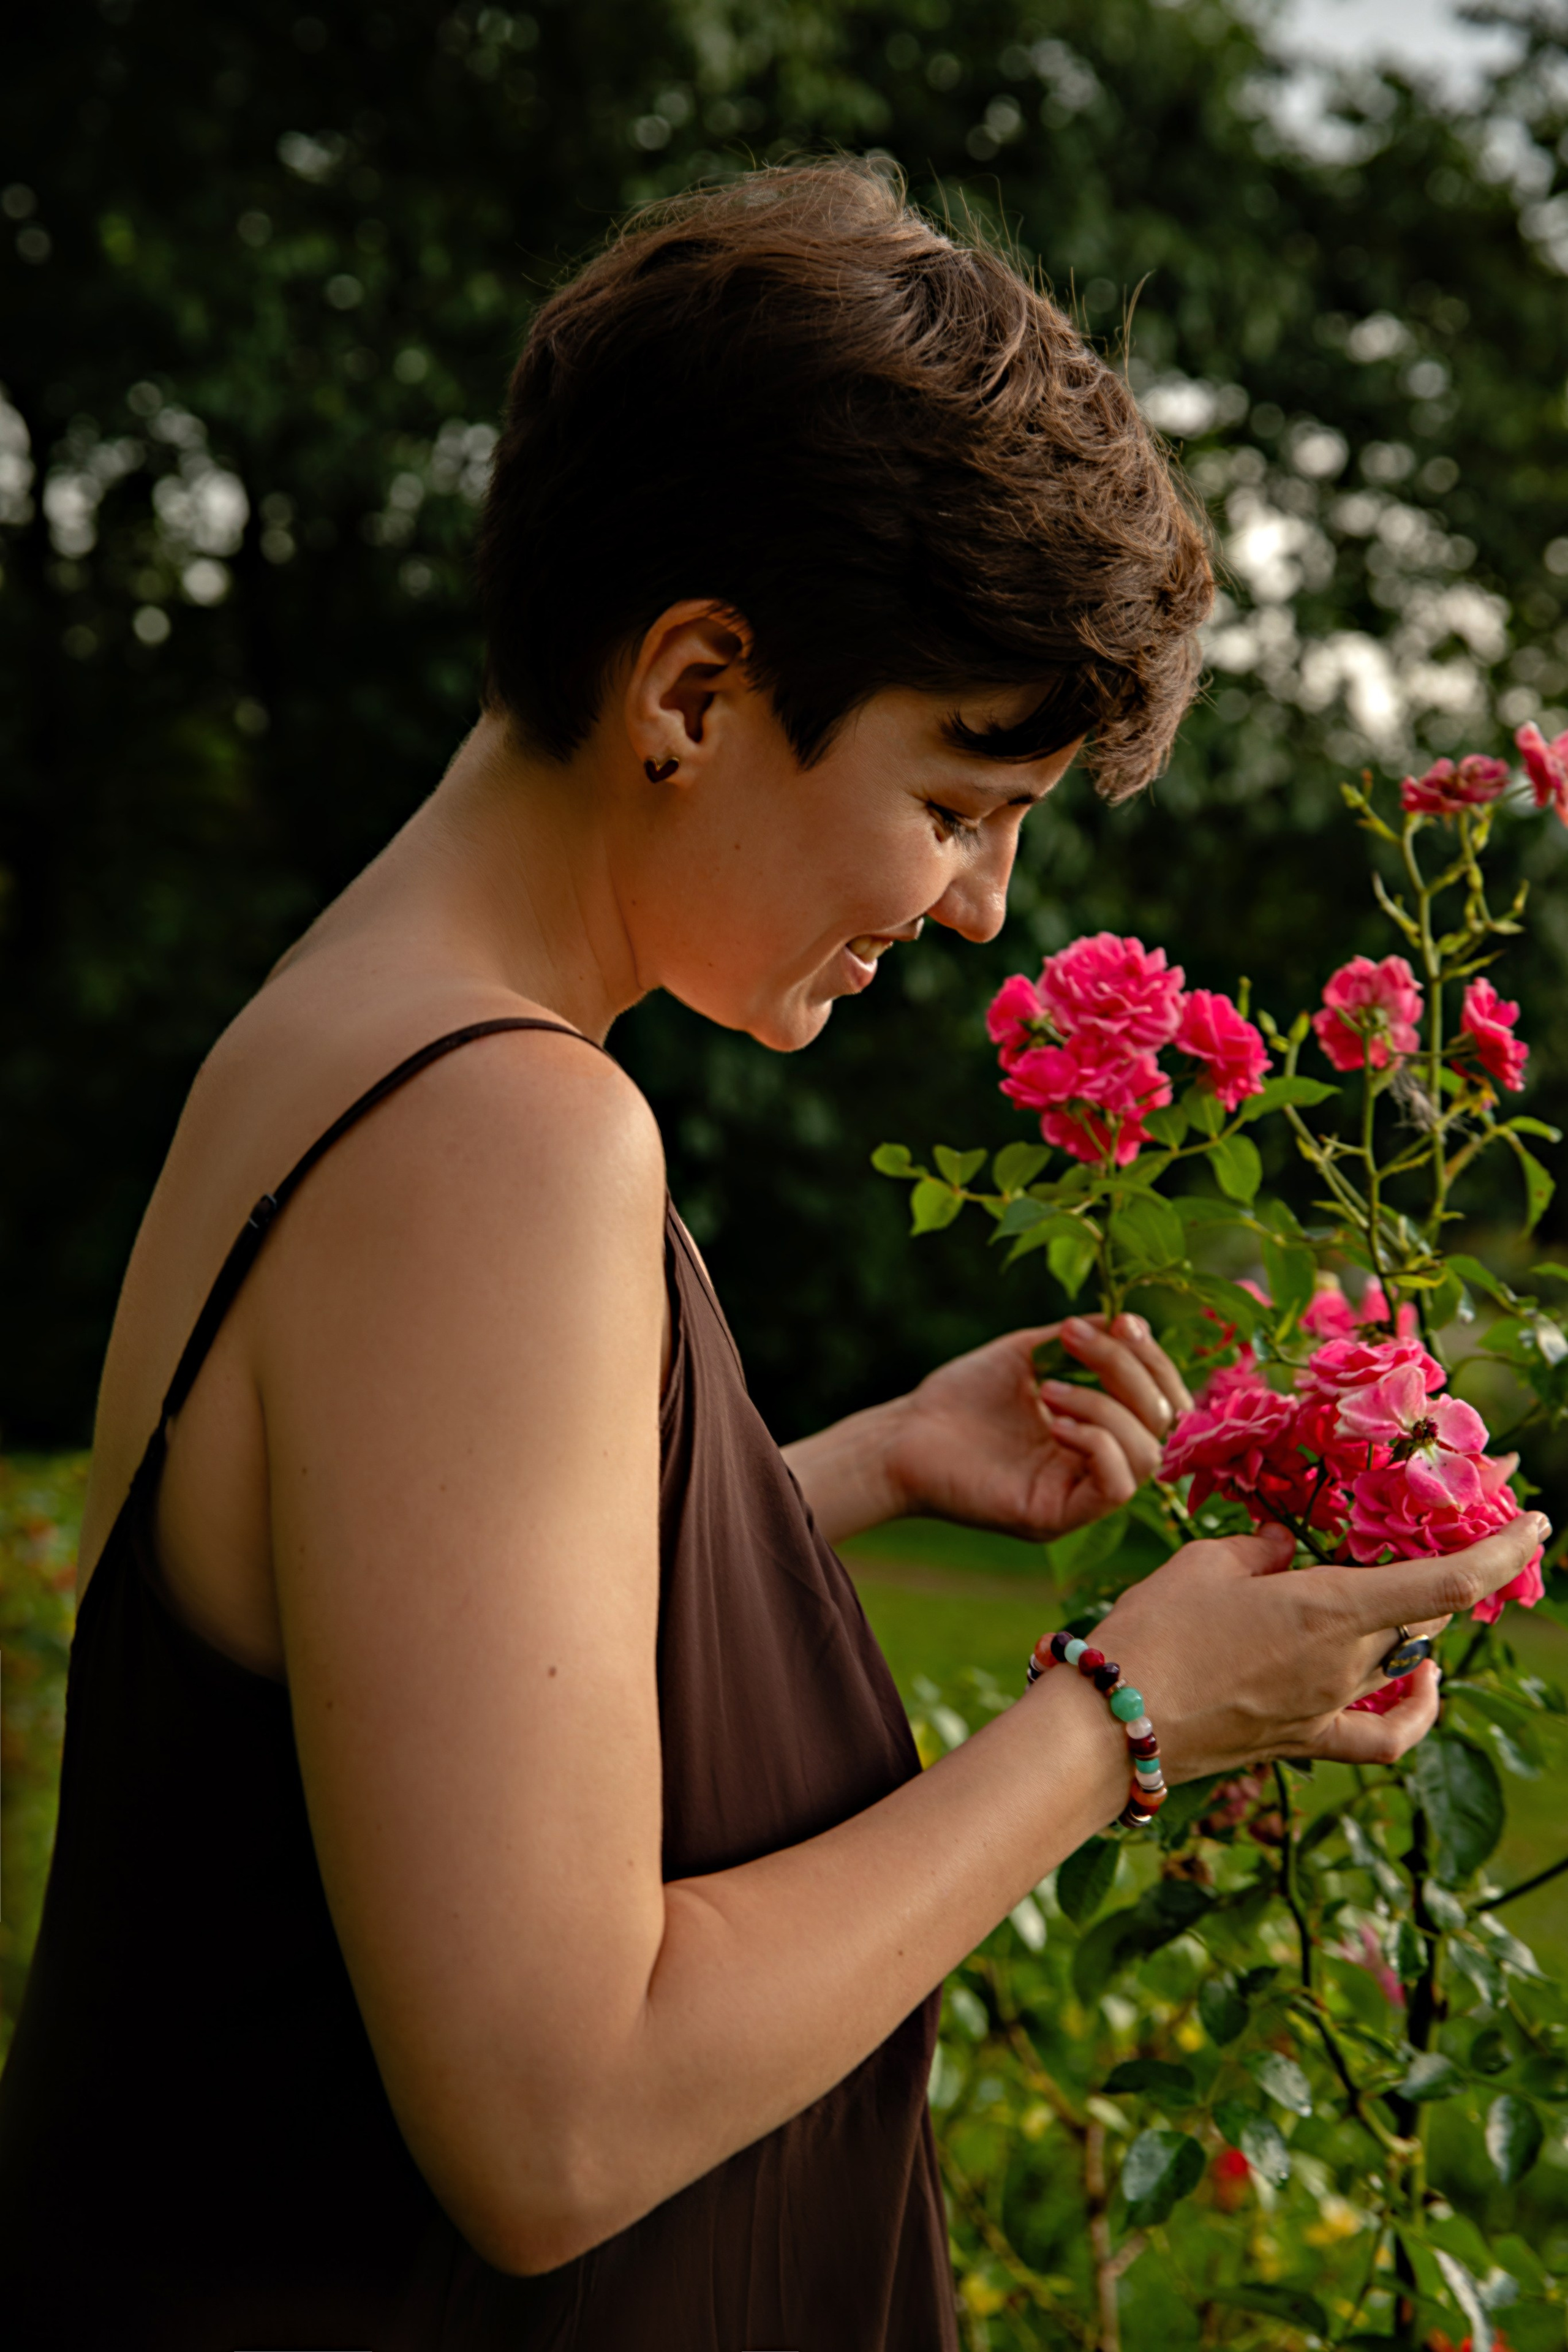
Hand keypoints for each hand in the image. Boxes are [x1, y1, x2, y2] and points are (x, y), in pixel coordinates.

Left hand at [884, 1313, 1192, 1540]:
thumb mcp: (1029, 1354)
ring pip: (1146, 1454)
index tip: (1124, 1321)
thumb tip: (1130, 1321)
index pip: (1162, 1398)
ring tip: (1050, 1389)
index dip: (1154, 1359)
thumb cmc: (963, 1397)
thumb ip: (1083, 1341)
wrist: (905, 1435)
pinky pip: (1115, 1488)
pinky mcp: (1058, 1515)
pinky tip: (1054, 1421)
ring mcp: (1080, 1493)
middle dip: (1130, 1371)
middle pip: (1162, 1423)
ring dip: (1106, 1407)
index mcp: (1102, 1426)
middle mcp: (1099, 1463)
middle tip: (1076, 1339)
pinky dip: (1097, 1443)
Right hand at [1086, 1512, 1551, 1782]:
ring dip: (1419, 1621)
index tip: (1538, 1523)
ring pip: (1407, 1660)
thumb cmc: (1154, 1633)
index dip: (1504, 1551)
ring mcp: (1329, 1707)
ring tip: (1411, 1589)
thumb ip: (1258, 1548)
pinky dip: (1413, 1708)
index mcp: (1331, 1609)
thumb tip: (1282, 1545)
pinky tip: (1417, 1685)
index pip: (1449, 1581)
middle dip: (1456, 1569)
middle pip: (1429, 1614)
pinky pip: (1382, 1733)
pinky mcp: (1305, 1740)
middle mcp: (1346, 1663)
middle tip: (1457, 1529)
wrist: (1109, 1728)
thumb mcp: (1205, 1564)